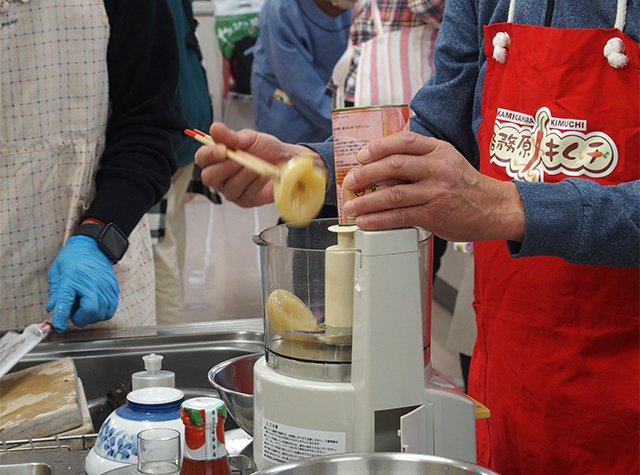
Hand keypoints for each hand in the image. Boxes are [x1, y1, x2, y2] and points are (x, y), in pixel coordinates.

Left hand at [46, 236, 118, 331]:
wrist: (93, 246)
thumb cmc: (72, 258)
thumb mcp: (57, 272)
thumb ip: (55, 293)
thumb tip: (53, 310)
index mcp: (71, 279)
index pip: (66, 302)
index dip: (62, 317)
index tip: (60, 326)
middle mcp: (90, 283)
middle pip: (90, 311)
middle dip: (81, 319)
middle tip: (75, 314)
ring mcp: (104, 286)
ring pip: (102, 313)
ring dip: (92, 317)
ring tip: (86, 307)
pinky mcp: (113, 288)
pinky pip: (111, 309)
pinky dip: (102, 312)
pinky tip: (95, 306)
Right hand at [194, 122, 323, 207]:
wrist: (287, 161)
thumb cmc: (266, 149)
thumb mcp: (250, 138)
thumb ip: (231, 136)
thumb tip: (214, 128)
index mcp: (217, 158)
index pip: (201, 159)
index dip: (208, 155)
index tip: (222, 149)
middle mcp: (220, 176)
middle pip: (209, 177)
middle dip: (226, 167)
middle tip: (243, 158)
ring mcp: (232, 190)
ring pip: (229, 187)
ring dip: (245, 174)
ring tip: (258, 166)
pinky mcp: (245, 201)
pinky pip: (245, 194)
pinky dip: (256, 183)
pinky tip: (264, 175)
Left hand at [341, 131, 524, 242]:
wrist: (494, 208)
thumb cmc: (466, 185)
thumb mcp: (448, 160)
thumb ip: (421, 156)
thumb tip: (384, 160)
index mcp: (439, 150)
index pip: (404, 141)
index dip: (378, 147)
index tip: (361, 155)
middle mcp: (438, 168)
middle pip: (394, 165)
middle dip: (366, 173)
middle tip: (351, 181)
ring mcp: (436, 192)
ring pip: (393, 193)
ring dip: (367, 200)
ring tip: (351, 206)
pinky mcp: (433, 215)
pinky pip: (400, 216)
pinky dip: (378, 219)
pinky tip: (366, 221)